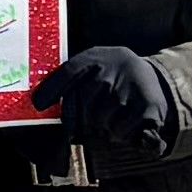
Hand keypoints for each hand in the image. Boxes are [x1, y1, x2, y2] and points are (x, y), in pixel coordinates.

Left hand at [32, 43, 179, 163]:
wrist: (153, 74)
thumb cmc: (112, 75)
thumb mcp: (91, 65)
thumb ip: (66, 79)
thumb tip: (38, 102)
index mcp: (94, 59)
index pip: (68, 72)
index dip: (50, 89)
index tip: (39, 104)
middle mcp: (110, 72)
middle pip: (82, 106)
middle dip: (85, 118)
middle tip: (96, 115)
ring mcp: (127, 89)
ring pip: (99, 121)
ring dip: (103, 126)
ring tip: (113, 115)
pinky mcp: (146, 106)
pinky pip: (119, 130)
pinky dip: (120, 133)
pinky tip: (126, 121)